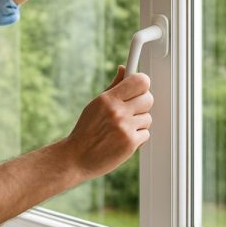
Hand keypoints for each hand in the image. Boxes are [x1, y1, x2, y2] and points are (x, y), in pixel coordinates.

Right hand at [64, 66, 153, 180]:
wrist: (77, 157)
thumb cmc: (86, 130)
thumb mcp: (96, 104)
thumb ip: (114, 86)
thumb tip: (124, 69)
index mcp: (108, 99)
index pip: (140, 81)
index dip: (143, 83)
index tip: (140, 87)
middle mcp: (117, 111)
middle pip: (148, 98)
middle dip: (142, 103)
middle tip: (132, 108)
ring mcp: (125, 127)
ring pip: (148, 117)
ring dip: (139, 122)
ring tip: (122, 127)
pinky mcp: (130, 143)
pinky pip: (146, 133)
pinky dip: (138, 137)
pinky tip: (123, 138)